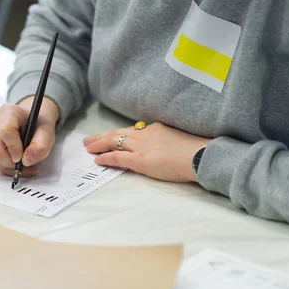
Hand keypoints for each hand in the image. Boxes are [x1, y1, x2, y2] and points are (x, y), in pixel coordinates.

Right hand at [0, 96, 59, 176]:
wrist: (28, 121)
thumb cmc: (36, 125)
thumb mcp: (47, 134)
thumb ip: (41, 147)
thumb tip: (26, 160)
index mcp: (9, 112)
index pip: (5, 131)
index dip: (14, 148)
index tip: (22, 156)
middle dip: (10, 162)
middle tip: (24, 164)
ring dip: (7, 166)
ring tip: (21, 164)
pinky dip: (2, 166)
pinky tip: (12, 161)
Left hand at [83, 122, 210, 182]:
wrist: (201, 156)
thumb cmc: (196, 151)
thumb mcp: (178, 140)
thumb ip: (166, 142)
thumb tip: (161, 148)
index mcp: (156, 128)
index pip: (132, 131)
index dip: (119, 134)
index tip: (111, 136)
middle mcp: (145, 134)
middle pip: (118, 133)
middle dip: (102, 136)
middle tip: (89, 139)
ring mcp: (141, 146)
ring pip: (114, 142)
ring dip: (99, 144)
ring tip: (88, 147)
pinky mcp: (140, 160)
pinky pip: (117, 157)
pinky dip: (106, 158)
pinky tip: (97, 160)